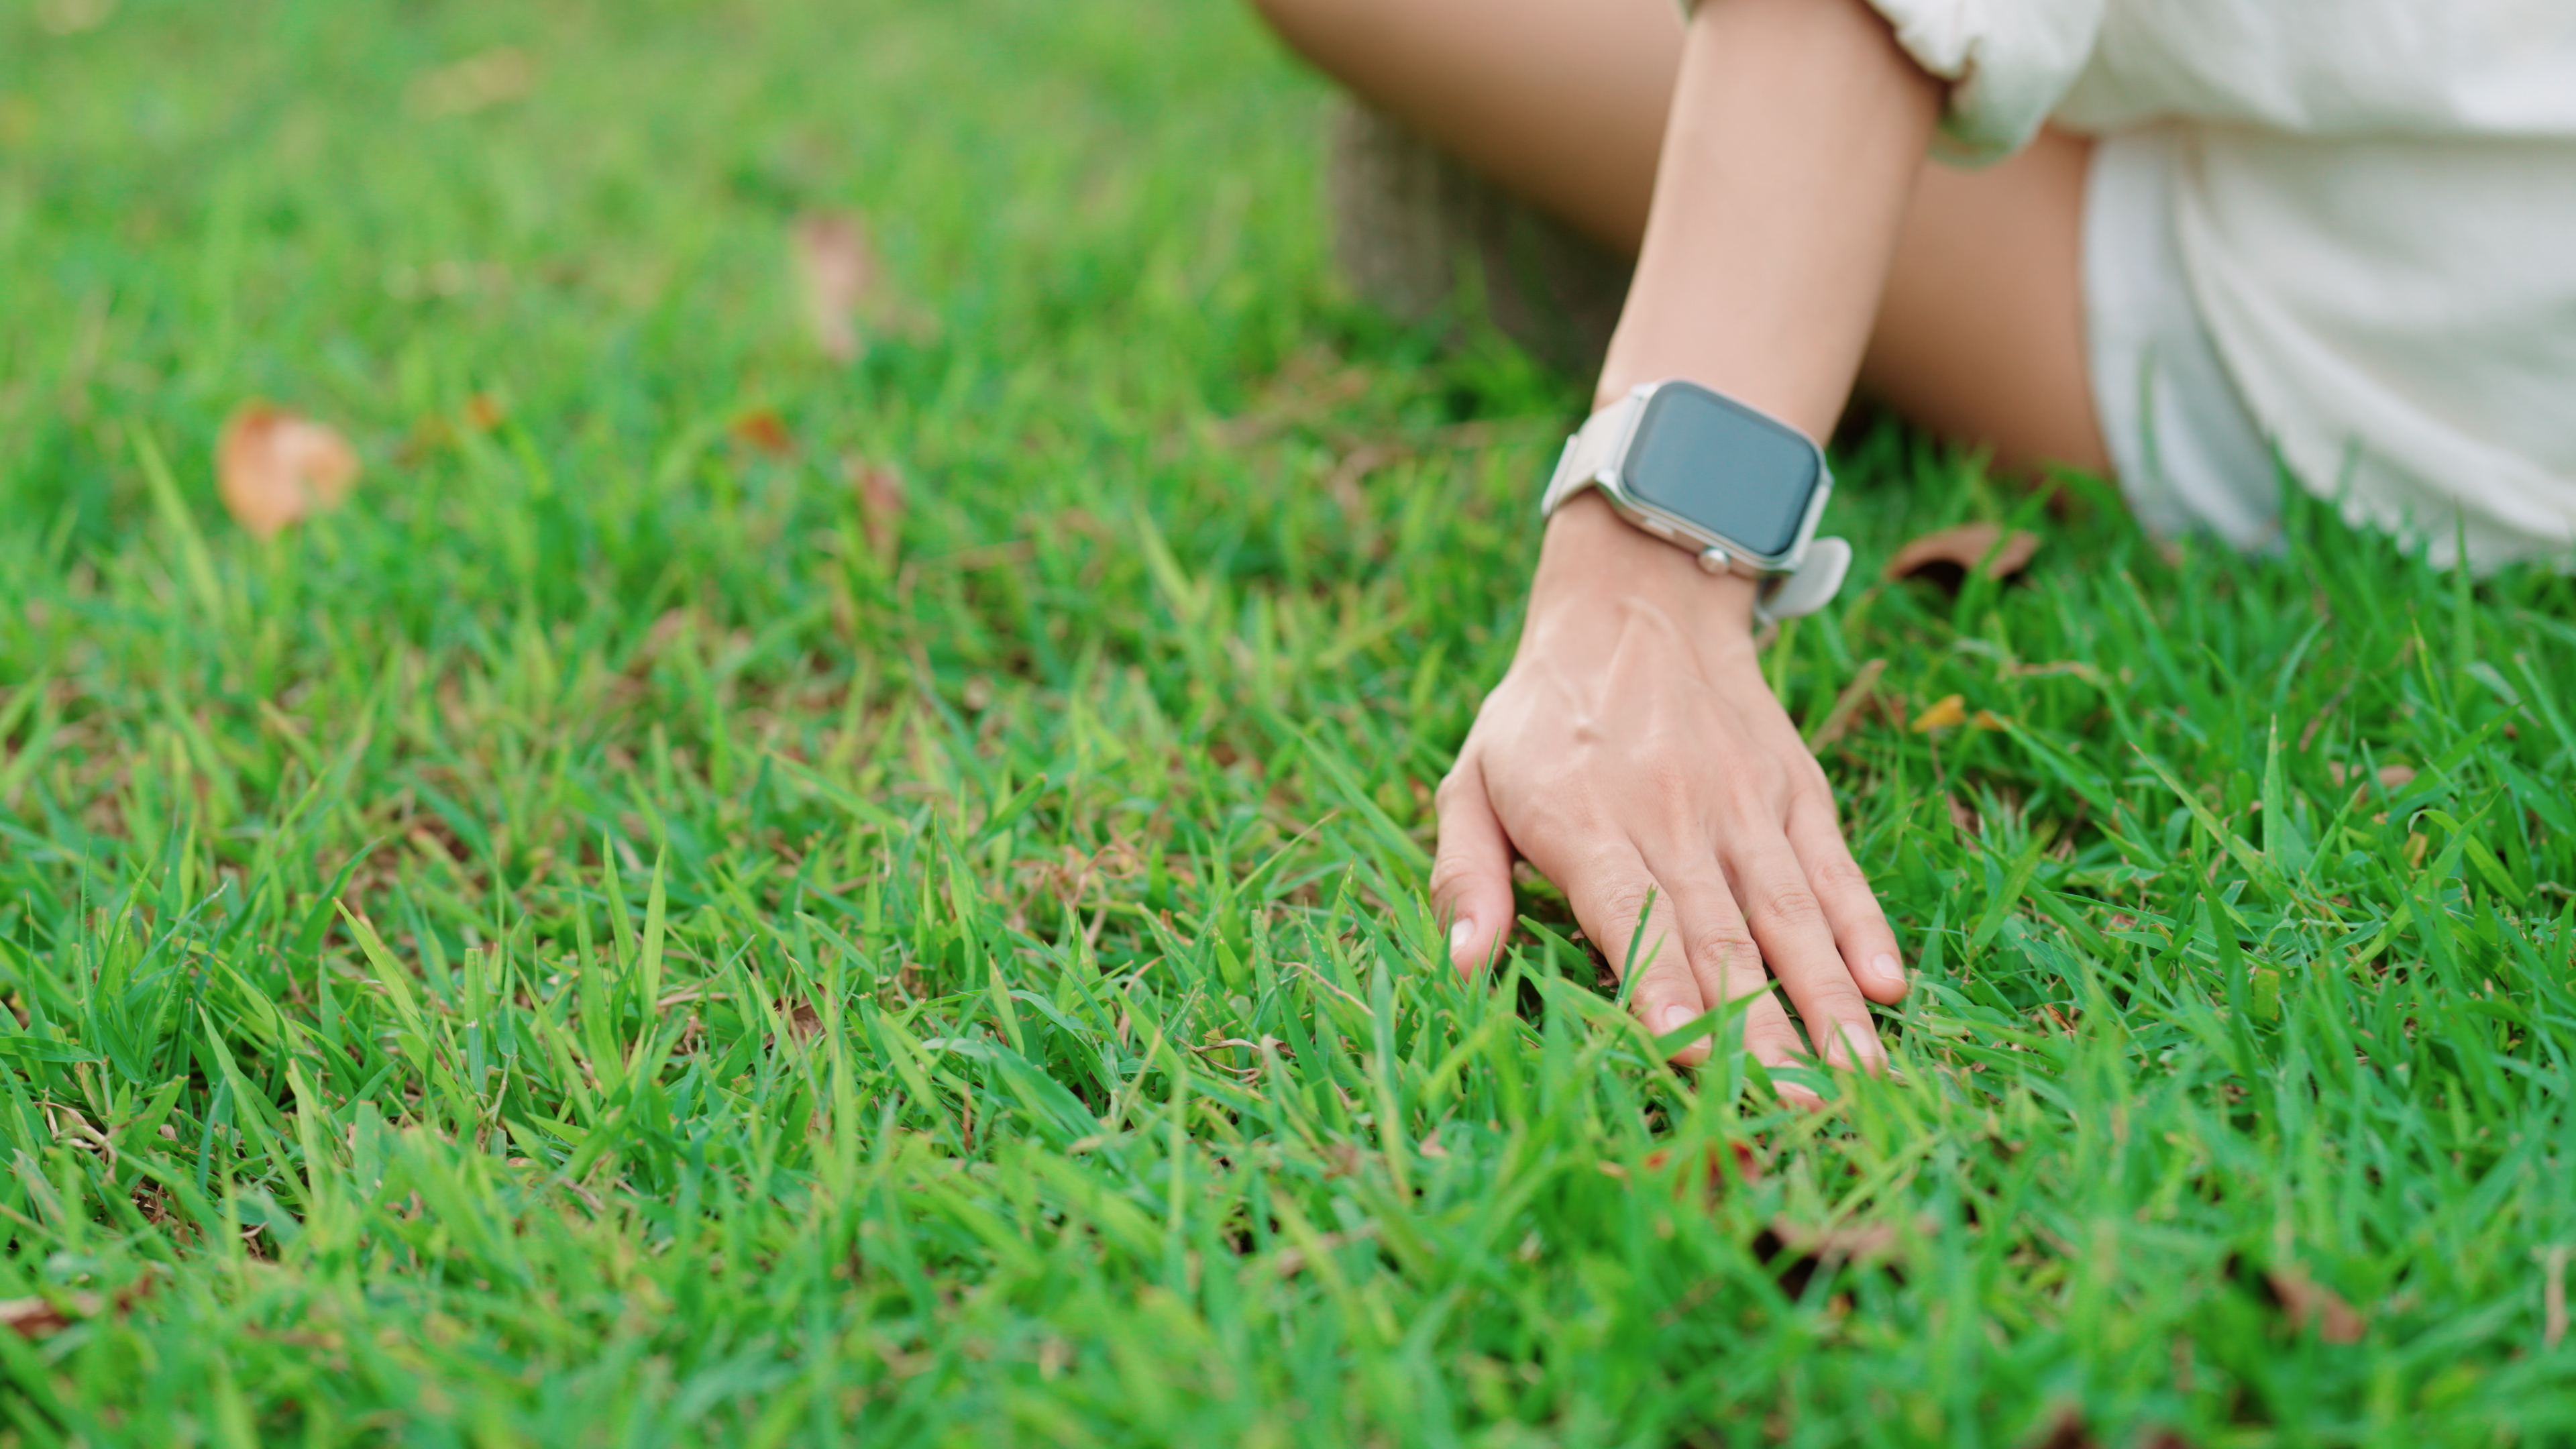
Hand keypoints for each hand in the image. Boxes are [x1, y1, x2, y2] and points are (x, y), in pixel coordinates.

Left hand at [1432, 493, 1905, 1096]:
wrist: (1635, 605)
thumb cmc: (1540, 719)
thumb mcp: (1471, 782)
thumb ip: (1464, 876)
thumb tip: (1462, 964)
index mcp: (1588, 823)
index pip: (1632, 919)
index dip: (1661, 992)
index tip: (1689, 1063)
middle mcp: (1675, 816)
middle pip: (1722, 939)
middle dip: (1761, 1035)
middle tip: (1796, 1116)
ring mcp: (1745, 805)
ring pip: (1790, 914)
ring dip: (1826, 1001)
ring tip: (1859, 1078)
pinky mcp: (1795, 792)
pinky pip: (1833, 868)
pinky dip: (1863, 927)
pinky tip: (1889, 987)